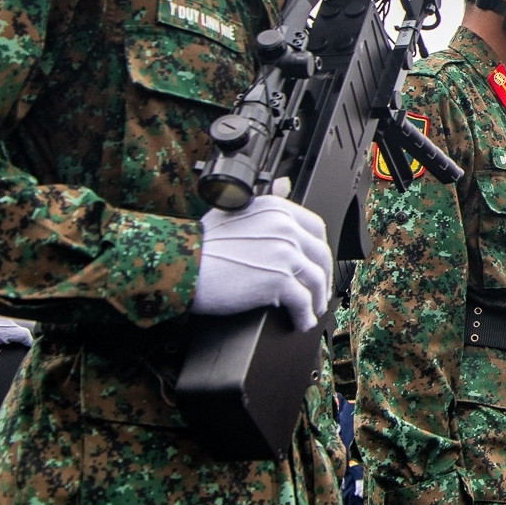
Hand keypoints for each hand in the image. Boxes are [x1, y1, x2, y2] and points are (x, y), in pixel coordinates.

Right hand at [193, 196, 332, 331]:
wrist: (182, 266)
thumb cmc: (201, 243)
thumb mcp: (234, 209)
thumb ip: (266, 199)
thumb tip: (285, 183)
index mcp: (277, 209)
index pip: (315, 228)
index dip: (320, 250)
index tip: (317, 263)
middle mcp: (285, 228)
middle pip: (320, 255)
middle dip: (323, 277)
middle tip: (319, 292)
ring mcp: (285, 253)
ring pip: (316, 279)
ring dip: (317, 299)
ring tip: (312, 311)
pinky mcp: (279, 280)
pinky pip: (303, 301)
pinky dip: (305, 315)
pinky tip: (302, 321)